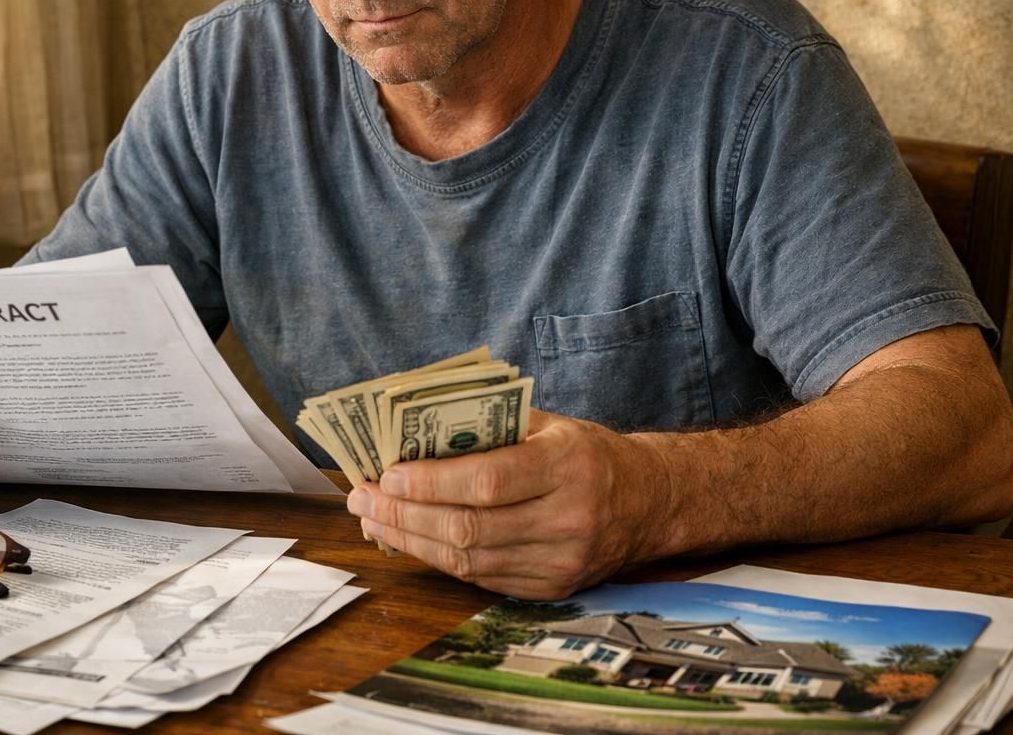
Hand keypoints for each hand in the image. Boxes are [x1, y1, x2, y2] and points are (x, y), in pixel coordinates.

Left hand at [345, 409, 671, 598]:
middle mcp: (568, 518)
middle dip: (405, 514)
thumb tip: (415, 429)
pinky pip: (482, 577)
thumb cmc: (587, 453)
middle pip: (470, 527)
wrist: (650, 502)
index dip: (430, 482)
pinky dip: (440, 559)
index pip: (486, 481)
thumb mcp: (549, 424)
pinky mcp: (552, 587)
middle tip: (362, 499)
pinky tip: (410, 540)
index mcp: (567, 465)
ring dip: (411, 541)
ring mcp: (562, 560)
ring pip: (470, 560)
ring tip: (374, 520)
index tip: (387, 474)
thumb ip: (490, 425)